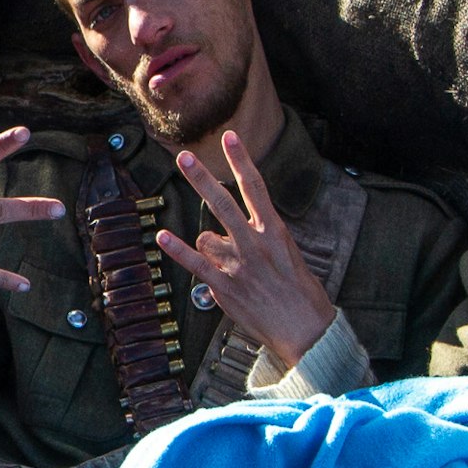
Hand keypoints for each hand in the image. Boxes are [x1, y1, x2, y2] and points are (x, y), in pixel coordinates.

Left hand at [160, 128, 342, 372]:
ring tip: (227, 263)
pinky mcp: (225, 286)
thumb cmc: (301, 294)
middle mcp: (255, 243)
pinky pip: (195, 264)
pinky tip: (162, 238)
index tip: (231, 137)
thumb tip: (227, 234)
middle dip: (201, 178)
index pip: (256, 187)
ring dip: (209, 246)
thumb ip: (260, 240)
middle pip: (223, 202)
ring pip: (207, 238)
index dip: (242, 160)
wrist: (305, 329)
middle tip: (183, 157)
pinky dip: (178, 251)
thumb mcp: (289, 256)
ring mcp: (238, 265)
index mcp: (275, 232)